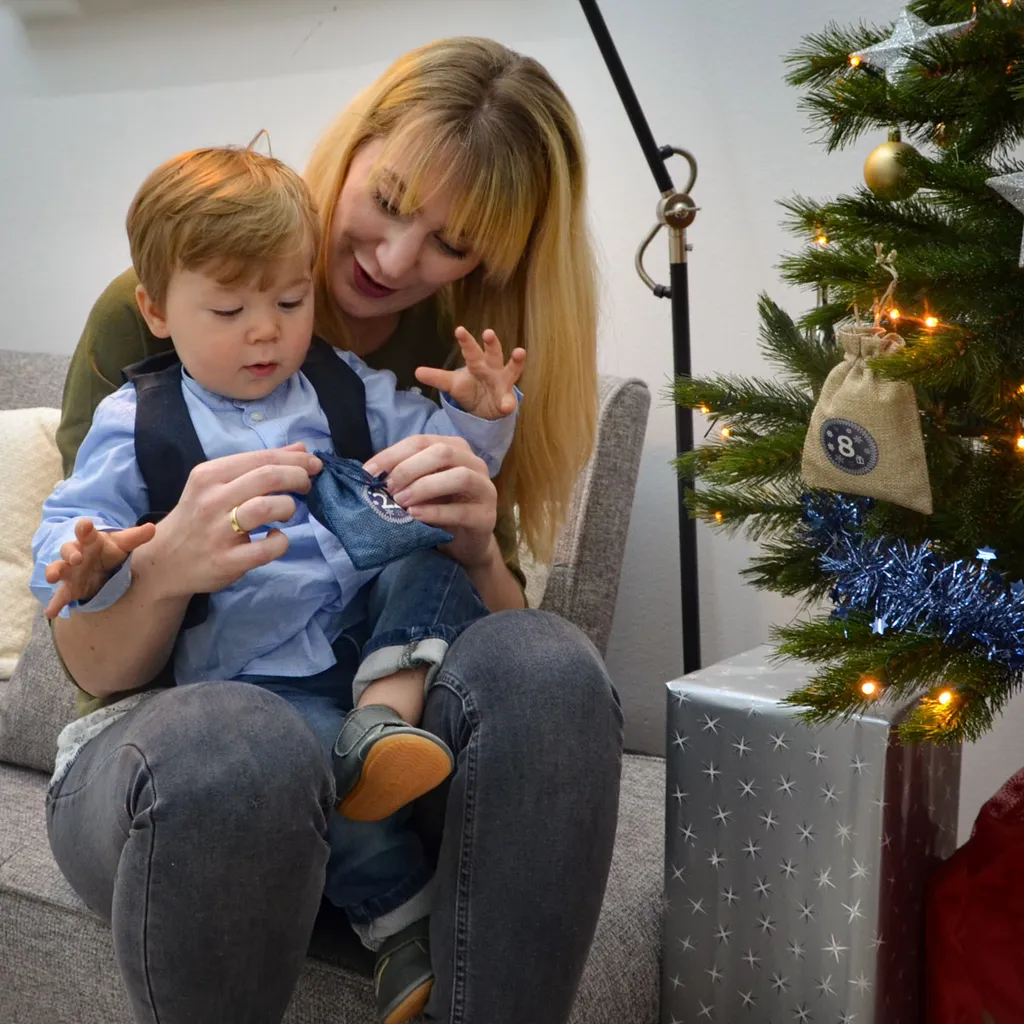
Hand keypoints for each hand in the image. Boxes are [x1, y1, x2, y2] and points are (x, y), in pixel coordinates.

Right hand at [43, 519, 156, 618]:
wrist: (100, 566)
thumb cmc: (109, 550)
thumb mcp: (123, 543)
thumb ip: (136, 537)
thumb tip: (152, 528)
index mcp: (89, 540)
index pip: (86, 531)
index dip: (85, 528)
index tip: (85, 525)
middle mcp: (76, 554)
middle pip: (68, 550)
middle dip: (71, 553)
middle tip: (76, 558)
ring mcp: (71, 571)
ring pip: (59, 569)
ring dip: (54, 572)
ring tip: (52, 578)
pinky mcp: (70, 587)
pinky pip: (60, 595)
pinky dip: (55, 604)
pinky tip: (50, 612)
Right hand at [137, 443, 322, 599]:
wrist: (165, 561)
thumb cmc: (199, 516)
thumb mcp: (220, 484)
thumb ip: (259, 466)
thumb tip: (301, 449)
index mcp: (209, 475)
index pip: (261, 458)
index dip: (295, 459)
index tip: (314, 465)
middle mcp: (211, 499)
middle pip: (267, 477)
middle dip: (297, 477)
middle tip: (307, 485)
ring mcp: (217, 532)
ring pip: (266, 508)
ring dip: (288, 507)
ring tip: (287, 512)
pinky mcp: (226, 561)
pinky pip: (266, 549)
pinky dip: (280, 542)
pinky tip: (276, 538)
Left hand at [364, 435, 498, 569]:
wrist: (466, 543)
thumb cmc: (440, 509)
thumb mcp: (420, 488)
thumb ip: (403, 477)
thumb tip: (371, 474)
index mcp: (455, 448)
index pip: (421, 441)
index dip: (392, 454)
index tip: (368, 472)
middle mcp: (474, 463)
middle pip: (442, 452)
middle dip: (409, 469)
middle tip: (388, 488)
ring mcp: (484, 489)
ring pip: (459, 477)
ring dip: (424, 487)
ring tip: (400, 502)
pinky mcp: (486, 517)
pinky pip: (461, 511)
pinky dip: (435, 512)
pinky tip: (415, 516)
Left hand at [414, 327, 525, 419]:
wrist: (484, 408)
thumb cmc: (470, 389)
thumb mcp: (452, 384)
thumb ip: (437, 378)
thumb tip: (416, 372)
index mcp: (477, 363)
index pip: (470, 350)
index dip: (465, 340)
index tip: (459, 330)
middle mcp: (492, 368)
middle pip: (493, 353)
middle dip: (492, 344)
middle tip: (488, 332)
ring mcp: (503, 382)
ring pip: (512, 369)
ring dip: (516, 361)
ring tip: (519, 352)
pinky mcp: (507, 399)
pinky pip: (509, 401)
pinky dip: (508, 404)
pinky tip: (506, 407)